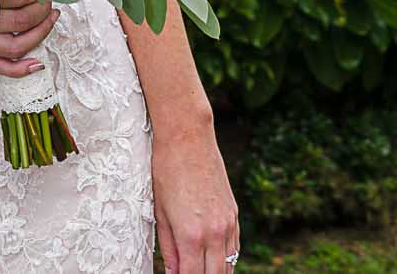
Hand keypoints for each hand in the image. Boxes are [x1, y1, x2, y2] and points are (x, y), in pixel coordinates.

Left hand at [152, 120, 239, 273]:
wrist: (188, 137)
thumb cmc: (166, 171)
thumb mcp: (161, 213)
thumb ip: (169, 248)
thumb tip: (173, 272)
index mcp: (191, 235)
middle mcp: (214, 232)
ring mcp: (228, 222)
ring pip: (229, 265)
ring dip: (215, 273)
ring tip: (201, 270)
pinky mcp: (233, 212)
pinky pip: (235, 246)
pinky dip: (226, 258)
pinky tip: (215, 261)